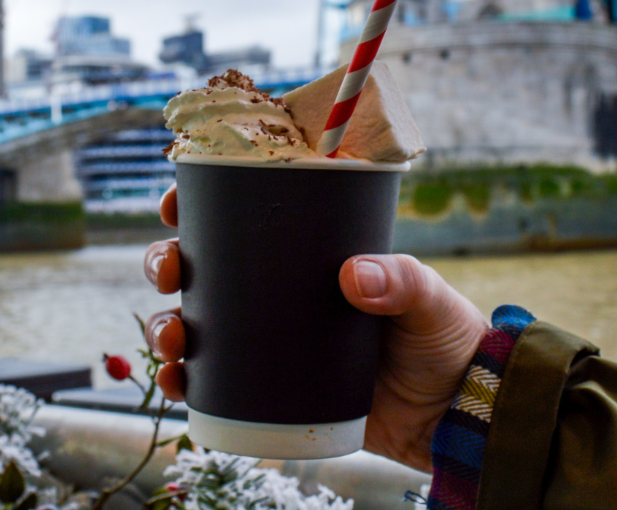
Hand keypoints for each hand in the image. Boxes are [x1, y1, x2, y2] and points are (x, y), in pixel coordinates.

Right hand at [141, 185, 489, 472]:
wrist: (452, 415)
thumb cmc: (443, 340)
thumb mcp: (428, 299)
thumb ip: (401, 282)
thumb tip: (354, 276)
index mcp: (307, 253)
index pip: (242, 215)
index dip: (198, 204)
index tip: (176, 202)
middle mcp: (276, 291)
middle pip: (200, 266)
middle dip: (166, 262)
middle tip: (168, 270)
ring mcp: (267, 340)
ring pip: (192, 322)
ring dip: (163, 324)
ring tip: (171, 337)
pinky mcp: (266, 389)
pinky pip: (208, 382)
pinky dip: (181, 380)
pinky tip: (174, 380)